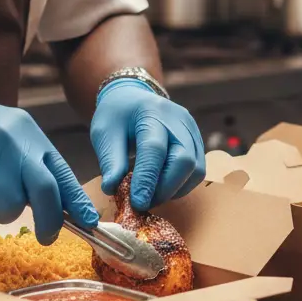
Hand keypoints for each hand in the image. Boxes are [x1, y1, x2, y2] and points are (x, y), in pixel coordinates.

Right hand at [0, 81, 98, 243]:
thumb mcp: (2, 132)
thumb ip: (26, 160)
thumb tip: (55, 200)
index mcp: (26, 130)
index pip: (59, 170)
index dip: (76, 200)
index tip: (90, 223)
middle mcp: (12, 140)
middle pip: (44, 191)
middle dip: (50, 220)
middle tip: (47, 237)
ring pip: (10, 205)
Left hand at [90, 78, 205, 210]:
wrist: (132, 98)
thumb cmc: (117, 115)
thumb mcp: (104, 133)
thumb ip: (110, 161)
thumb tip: (112, 189)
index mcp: (151, 112)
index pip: (154, 149)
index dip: (147, 179)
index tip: (137, 203)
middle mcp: (178, 119)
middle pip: (184, 160)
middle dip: (164, 189)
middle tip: (142, 203)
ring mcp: (191, 130)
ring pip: (195, 170)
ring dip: (173, 190)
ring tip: (150, 195)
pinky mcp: (197, 141)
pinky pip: (197, 171)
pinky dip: (180, 185)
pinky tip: (161, 187)